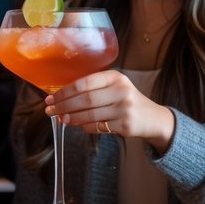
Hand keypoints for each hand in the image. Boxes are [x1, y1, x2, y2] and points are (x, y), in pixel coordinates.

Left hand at [45, 70, 174, 153]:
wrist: (153, 118)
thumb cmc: (127, 101)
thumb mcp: (115, 88)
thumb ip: (94, 89)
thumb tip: (62, 97)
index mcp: (115, 77)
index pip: (84, 82)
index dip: (65, 91)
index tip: (51, 97)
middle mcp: (121, 90)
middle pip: (85, 99)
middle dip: (64, 105)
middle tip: (50, 110)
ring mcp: (124, 108)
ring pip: (90, 114)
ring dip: (71, 117)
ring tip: (61, 119)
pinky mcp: (125, 125)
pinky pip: (97, 126)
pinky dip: (84, 126)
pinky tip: (78, 125)